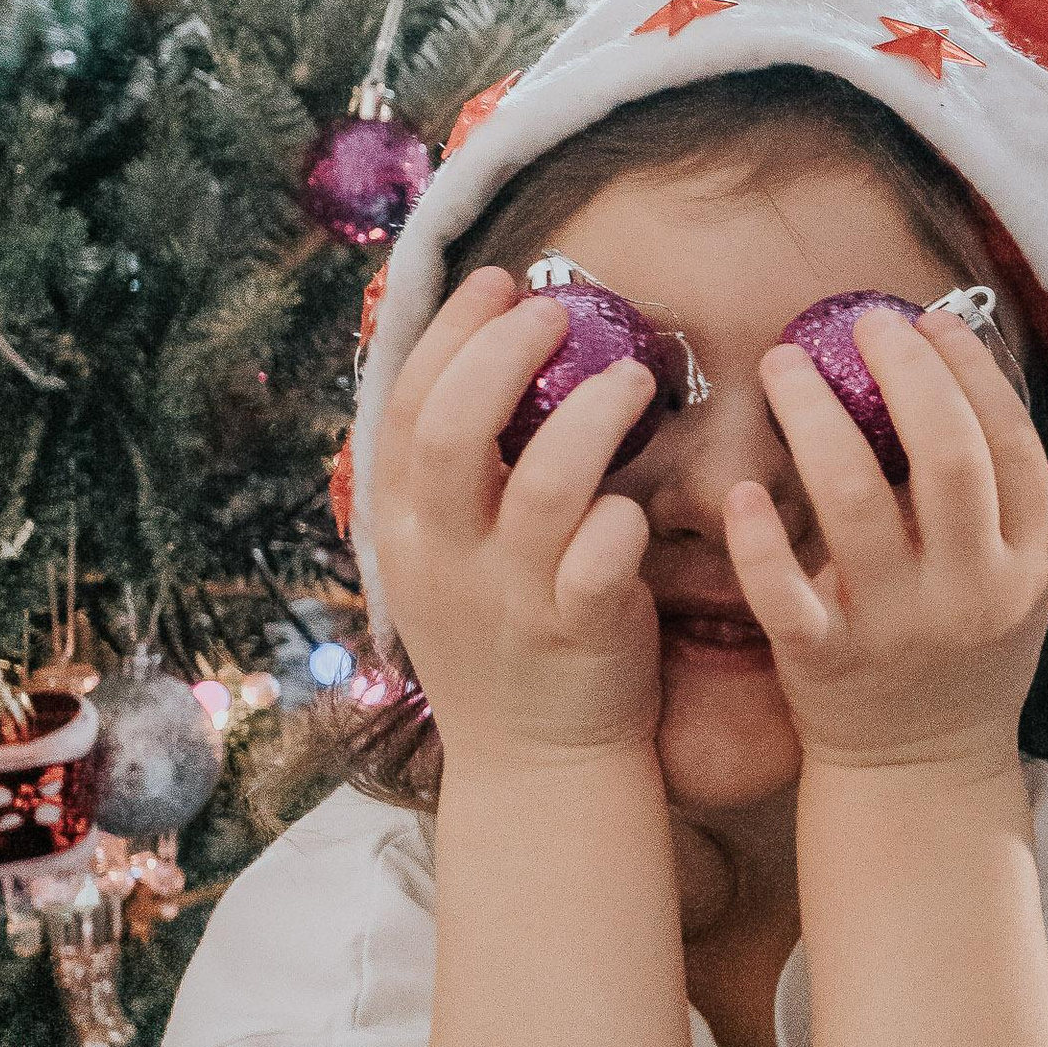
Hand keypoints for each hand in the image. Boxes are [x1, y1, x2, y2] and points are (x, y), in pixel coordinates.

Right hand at [372, 268, 660, 767]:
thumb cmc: (507, 636)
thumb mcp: (449, 558)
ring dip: (592, 417)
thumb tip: (484, 362)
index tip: (498, 283)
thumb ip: (458, 478)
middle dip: (505, 354)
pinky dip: (622, 522)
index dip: (451, 335)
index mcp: (408, 530)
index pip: (408, 408)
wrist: (536, 763)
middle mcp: (446, 558)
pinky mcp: (576, 633)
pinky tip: (638, 505)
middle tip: (557, 312)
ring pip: (544, 485)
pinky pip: (599, 561)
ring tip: (634, 380)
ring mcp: (509, 597)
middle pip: (455, 429)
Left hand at [724, 309, 1047, 777]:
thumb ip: (994, 501)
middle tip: (862, 323)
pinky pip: (787, 593)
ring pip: (857, 502)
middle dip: (903, 373)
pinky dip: (761, 541)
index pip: (1012, 445)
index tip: (932, 319)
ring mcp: (898, 625)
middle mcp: (970, 588)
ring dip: (817, 419)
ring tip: (785, 366)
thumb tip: (950, 374)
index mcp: (1024, 562)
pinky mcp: (827, 660)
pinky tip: (741, 492)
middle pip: (944, 455)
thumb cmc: (960, 655)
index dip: (974, 372)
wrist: (923, 772)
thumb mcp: (1010, 583)